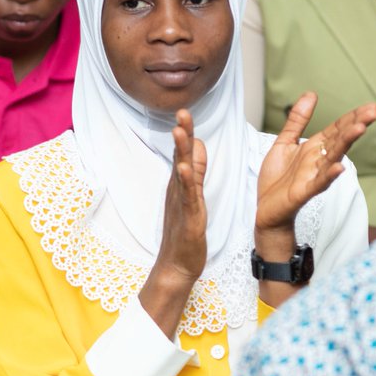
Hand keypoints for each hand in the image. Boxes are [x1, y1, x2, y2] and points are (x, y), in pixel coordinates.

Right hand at [140, 110, 208, 339]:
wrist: (177, 265)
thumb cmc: (184, 231)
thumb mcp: (192, 195)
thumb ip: (195, 171)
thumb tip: (198, 145)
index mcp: (180, 183)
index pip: (183, 152)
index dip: (186, 132)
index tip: (186, 111)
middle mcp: (178, 189)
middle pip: (179, 156)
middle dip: (182, 133)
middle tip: (182, 111)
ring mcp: (182, 202)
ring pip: (181, 172)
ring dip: (180, 151)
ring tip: (179, 131)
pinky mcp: (188, 217)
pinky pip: (187, 196)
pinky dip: (185, 181)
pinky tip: (184, 168)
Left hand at [255, 92, 375, 236]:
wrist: (266, 209)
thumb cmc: (277, 179)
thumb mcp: (285, 142)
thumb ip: (298, 119)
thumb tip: (312, 94)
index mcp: (315, 147)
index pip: (338, 128)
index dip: (352, 116)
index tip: (371, 106)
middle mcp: (318, 160)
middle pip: (340, 139)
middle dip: (356, 124)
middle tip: (374, 111)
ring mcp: (313, 176)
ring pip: (333, 157)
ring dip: (346, 143)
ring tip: (359, 129)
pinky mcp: (304, 192)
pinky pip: (319, 183)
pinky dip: (329, 176)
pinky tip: (339, 168)